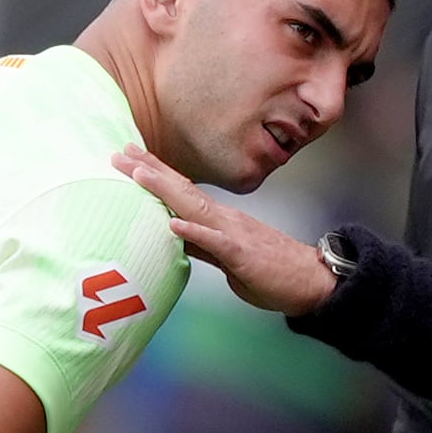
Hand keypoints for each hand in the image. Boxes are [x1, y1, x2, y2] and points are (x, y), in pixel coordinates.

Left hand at [111, 145, 335, 314]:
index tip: (129, 158)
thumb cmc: (273, 272)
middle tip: (120, 152)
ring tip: (138, 174)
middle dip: (150, 170)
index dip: (155, 174)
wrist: (311, 280)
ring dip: (165, 189)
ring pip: (194, 206)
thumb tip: (174, 234)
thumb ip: (202, 245)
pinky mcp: (242, 255)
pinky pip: (216, 241)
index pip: (182, 192)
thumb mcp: (229, 257)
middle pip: (182, 190)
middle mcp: (224, 219)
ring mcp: (234, 233)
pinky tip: (173, 222)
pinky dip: (194, 230)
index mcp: (220, 220)